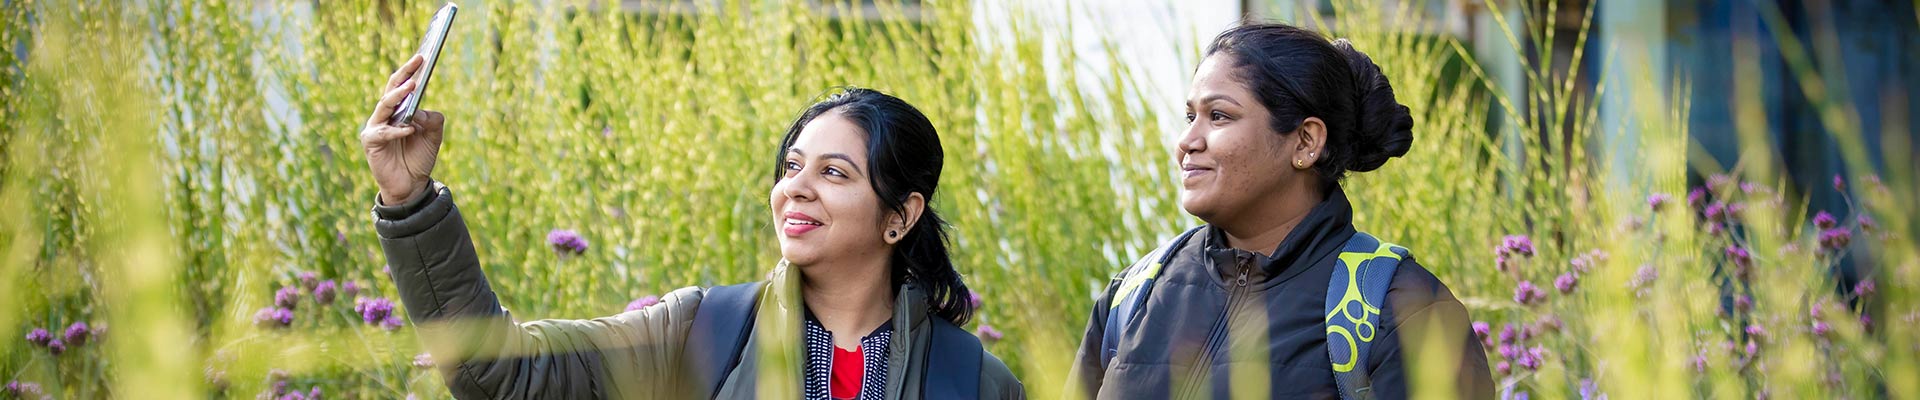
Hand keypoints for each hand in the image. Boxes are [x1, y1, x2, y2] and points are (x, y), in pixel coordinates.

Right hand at [360, 54, 444, 204]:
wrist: (411, 185)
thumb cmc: (419, 158)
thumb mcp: (433, 137)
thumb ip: (432, 121)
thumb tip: (421, 111)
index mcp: (399, 110)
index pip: (402, 86)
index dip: (410, 70)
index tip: (423, 56)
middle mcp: (385, 115)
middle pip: (391, 90)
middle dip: (404, 74)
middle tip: (417, 61)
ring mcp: (376, 127)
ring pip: (384, 105)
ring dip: (398, 95)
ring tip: (412, 86)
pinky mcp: (371, 142)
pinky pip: (383, 132)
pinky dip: (397, 130)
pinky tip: (410, 129)